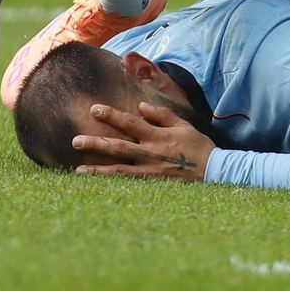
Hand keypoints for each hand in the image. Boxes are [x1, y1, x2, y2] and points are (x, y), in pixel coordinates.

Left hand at [72, 102, 215, 180]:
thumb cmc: (198, 146)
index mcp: (157, 135)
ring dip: (97, 169)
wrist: (214, 170)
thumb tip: (140, 106)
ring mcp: (150, 170)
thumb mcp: (183, 125)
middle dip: (96, 143)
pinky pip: (127, 183)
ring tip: (78, 169)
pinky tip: (98, 184)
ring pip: (118, 169)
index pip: (130, 122)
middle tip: (75, 140)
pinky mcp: (152, 183)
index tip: (94, 109)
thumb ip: (160, 115)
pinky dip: (112, 183)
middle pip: (118, 146)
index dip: (111, 115)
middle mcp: (150, 152)